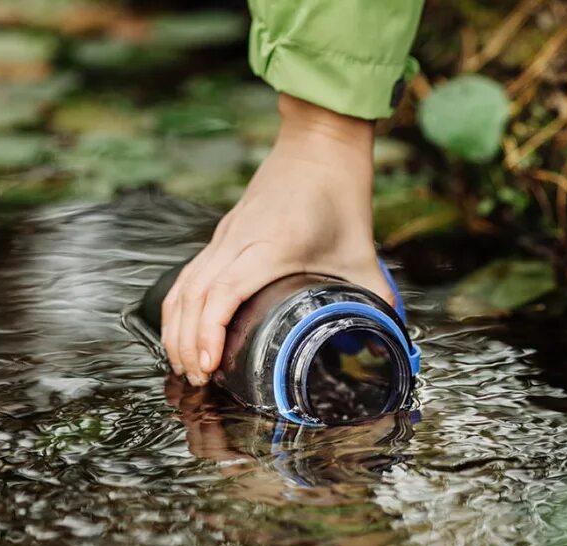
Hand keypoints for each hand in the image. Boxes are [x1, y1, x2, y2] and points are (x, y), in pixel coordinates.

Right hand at [161, 94, 393, 385]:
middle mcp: (240, 240)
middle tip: (197, 380)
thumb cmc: (339, 193)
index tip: (209, 364)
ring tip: (186, 365)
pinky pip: (188, 274)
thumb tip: (388, 335)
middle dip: (187, 342)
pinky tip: (180, 331)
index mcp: (273, 244)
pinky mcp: (222, 236)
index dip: (210, 330)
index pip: (225, 290)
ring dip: (177, 328)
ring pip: (185, 286)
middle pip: (195, 295)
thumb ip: (374, 296)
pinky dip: (179, 307)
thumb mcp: (362, 251)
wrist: (319, 145)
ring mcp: (226, 236)